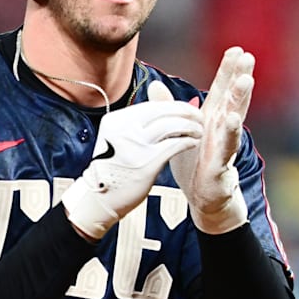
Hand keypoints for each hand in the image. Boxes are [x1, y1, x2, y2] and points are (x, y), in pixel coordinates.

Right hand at [62, 84, 202, 239]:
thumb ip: (138, 121)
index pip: (152, 106)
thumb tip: (160, 100)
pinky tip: (193, 143)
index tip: (186, 110)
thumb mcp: (118, 137)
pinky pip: (175, 144)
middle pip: (163, 111)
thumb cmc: (113, 169)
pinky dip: (188, 141)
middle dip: (186, 112)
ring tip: (199, 131)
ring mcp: (135, 145)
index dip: (173, 105)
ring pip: (172, 125)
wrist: (100, 198)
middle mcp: (124, 129)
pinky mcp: (147, 162)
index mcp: (117, 120)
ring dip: (190, 126)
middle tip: (199, 116)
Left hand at [151, 47, 253, 233]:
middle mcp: (222, 127)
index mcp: (212, 116)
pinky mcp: (221, 162)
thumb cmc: (194, 160)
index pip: (222, 88)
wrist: (202, 195)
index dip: (229, 70)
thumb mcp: (178, 130)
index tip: (237, 50)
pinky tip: (234, 119)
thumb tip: (155, 84)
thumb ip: (167, 107)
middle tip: (247, 57)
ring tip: (245, 80)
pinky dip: (231, 132)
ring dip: (240, 99)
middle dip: (240, 77)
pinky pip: (227, 146)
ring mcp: (225, 144)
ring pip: (234, 117)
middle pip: (233, 98)